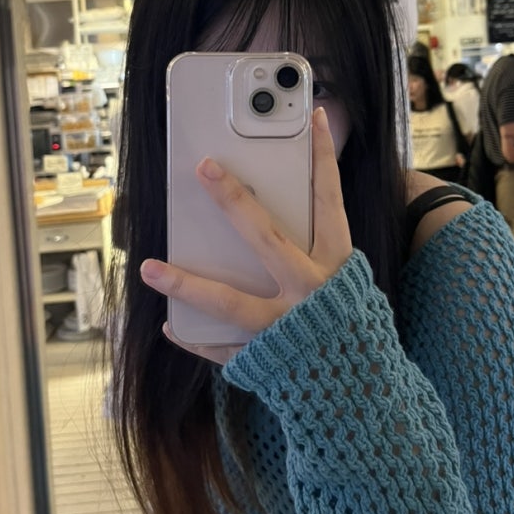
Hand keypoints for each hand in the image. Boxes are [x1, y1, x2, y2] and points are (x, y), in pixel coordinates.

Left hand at [140, 107, 352, 363]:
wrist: (366, 399)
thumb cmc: (351, 329)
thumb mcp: (346, 283)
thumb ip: (314, 251)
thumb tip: (260, 216)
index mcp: (337, 266)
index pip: (329, 200)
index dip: (323, 156)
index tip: (312, 114)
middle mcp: (311, 292)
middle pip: (266, 237)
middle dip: (233, 200)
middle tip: (204, 166)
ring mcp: (285, 328)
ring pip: (229, 302)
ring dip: (185, 284)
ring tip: (148, 266)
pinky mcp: (266, 359)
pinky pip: (221, 348)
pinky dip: (192, 336)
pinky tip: (165, 323)